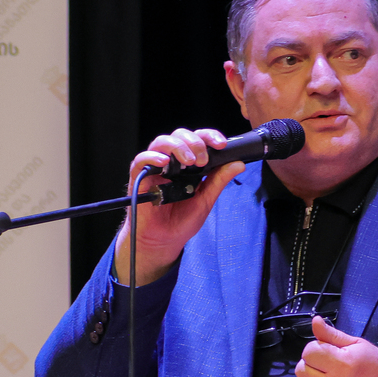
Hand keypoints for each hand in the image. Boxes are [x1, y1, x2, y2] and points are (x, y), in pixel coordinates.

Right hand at [113, 128, 245, 284]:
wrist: (164, 241)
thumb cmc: (181, 222)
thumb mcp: (206, 200)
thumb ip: (218, 180)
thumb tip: (238, 163)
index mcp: (188, 165)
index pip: (197, 140)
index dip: (209, 136)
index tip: (220, 145)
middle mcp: (171, 162)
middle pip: (179, 135)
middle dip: (194, 142)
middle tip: (202, 160)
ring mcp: (155, 169)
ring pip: (161, 142)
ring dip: (177, 146)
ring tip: (188, 161)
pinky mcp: (139, 178)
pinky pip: (141, 160)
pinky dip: (152, 157)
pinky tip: (164, 163)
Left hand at [295, 316, 377, 376]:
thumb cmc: (373, 365)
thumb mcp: (356, 344)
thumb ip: (331, 334)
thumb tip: (315, 321)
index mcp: (342, 364)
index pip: (309, 352)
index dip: (316, 348)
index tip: (327, 351)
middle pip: (301, 369)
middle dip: (311, 363)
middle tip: (326, 364)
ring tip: (327, 376)